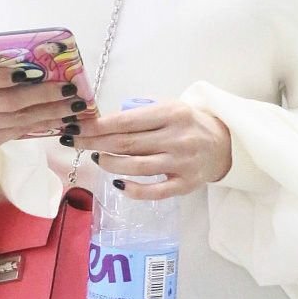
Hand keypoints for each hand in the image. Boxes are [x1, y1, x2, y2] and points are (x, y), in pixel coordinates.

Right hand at [0, 54, 84, 154]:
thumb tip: (39, 51)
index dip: (0, 76)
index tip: (28, 73)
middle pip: (6, 102)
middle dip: (41, 96)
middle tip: (67, 89)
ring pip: (16, 121)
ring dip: (49, 112)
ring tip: (73, 104)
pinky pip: (18, 132)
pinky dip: (43, 124)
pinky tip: (61, 117)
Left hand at [72, 100, 232, 199]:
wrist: (223, 143)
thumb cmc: (187, 122)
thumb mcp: (168, 107)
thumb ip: (140, 113)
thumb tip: (102, 122)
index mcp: (171, 113)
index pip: (126, 121)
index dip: (98, 126)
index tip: (76, 127)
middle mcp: (176, 138)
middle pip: (126, 144)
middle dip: (95, 143)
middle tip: (74, 142)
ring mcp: (181, 163)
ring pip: (136, 167)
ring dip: (110, 164)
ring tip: (97, 157)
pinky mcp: (185, 185)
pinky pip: (154, 192)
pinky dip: (133, 189)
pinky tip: (118, 183)